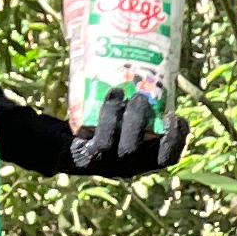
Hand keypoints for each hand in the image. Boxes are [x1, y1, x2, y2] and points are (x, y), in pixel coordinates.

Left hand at [69, 85, 188, 178]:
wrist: (58, 142)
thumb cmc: (95, 123)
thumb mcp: (119, 117)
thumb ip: (136, 105)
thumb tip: (150, 67)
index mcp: (142, 158)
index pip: (168, 157)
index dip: (178, 139)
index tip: (176, 115)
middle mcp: (130, 167)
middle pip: (152, 154)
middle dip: (151, 123)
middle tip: (143, 96)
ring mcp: (110, 167)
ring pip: (129, 148)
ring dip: (132, 119)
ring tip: (125, 92)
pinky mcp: (90, 161)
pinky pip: (104, 142)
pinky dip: (109, 117)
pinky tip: (113, 95)